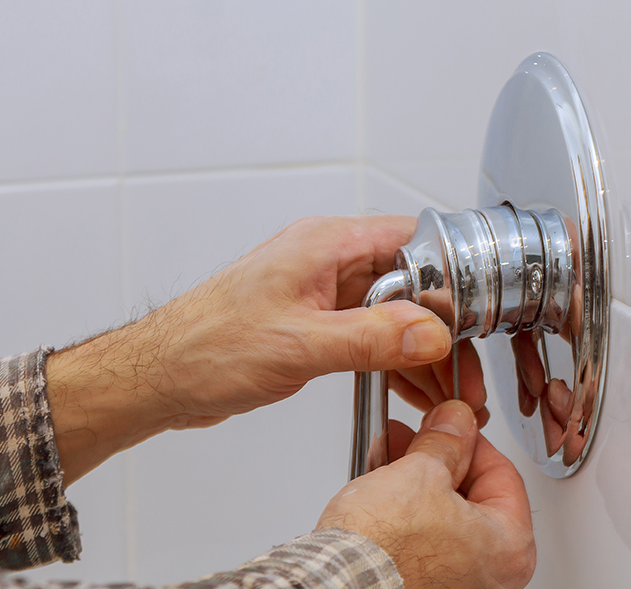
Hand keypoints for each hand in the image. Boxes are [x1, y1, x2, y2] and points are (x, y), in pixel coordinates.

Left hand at [46, 216, 484, 482]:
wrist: (160, 377)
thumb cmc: (205, 347)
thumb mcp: (299, 344)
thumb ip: (371, 338)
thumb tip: (430, 333)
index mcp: (325, 245)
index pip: (412, 241)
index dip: (448, 275)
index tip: (470, 314)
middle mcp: (329, 262)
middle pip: (411, 282)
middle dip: (441, 326)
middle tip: (463, 367)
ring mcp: (324, 294)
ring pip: (395, 313)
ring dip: (422, 349)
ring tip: (446, 388)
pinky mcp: (317, 323)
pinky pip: (372, 335)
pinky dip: (396, 360)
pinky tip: (413, 389)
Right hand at [317, 401, 535, 588]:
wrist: (338, 582)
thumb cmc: (384, 550)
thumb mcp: (420, 472)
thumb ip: (446, 441)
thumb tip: (456, 422)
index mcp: (509, 548)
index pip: (502, 474)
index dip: (469, 440)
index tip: (449, 425)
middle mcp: (491, 574)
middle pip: (473, 494)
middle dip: (439, 459)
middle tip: (419, 437)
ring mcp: (458, 582)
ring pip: (446, 513)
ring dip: (419, 480)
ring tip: (391, 455)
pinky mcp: (425, 582)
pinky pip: (426, 536)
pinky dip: (408, 510)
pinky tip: (385, 485)